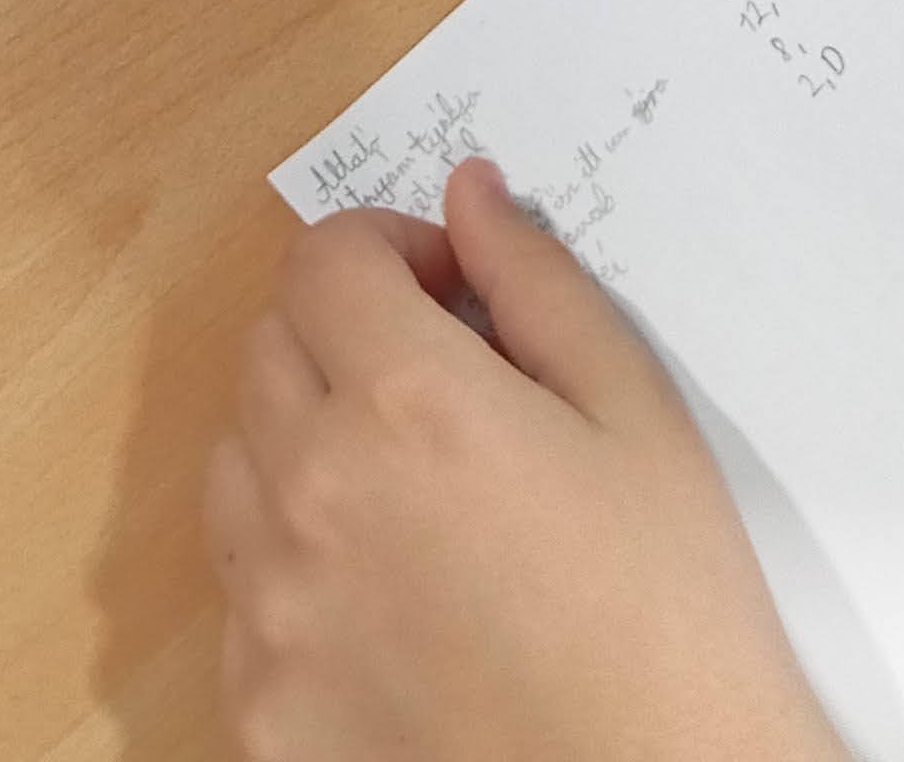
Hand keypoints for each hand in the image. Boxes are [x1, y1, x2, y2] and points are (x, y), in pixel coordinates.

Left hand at [207, 156, 844, 761]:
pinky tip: (393, 599)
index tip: (446, 289)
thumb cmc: (669, 611)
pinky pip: (241, 596)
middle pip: (267, 349)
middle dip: (343, 335)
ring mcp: (272, 615)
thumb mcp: (634, 414)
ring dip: (301, 443)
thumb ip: (537, 284)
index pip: (323, 261)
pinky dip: (295, 570)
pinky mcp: (262, 710)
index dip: (385, 251)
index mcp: (408, 405)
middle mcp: (314, 497)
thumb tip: (468, 194)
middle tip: (437, 383)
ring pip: (234, 467)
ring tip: (408, 493)